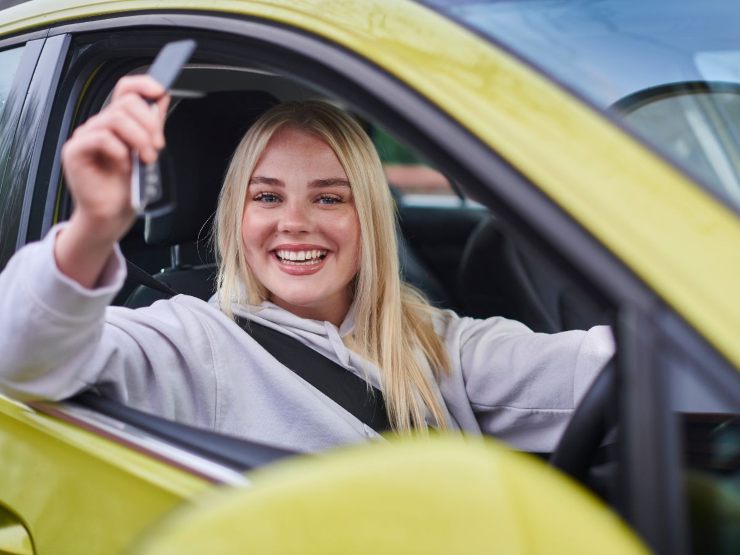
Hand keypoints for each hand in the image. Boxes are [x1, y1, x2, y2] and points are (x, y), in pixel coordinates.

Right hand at [55, 75, 169, 287]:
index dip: (143, 84)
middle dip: (149, 123)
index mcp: (116, 122)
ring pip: (115, 118)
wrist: (112, 215)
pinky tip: (125, 165)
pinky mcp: (75, 151)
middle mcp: (99, 125)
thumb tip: (161, 98)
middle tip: (158, 146)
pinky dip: (119, 151)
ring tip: (147, 159)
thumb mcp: (147, 151)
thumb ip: (152, 125)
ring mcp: (85, 136)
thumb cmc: (127, 187)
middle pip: (125, 103)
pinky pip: (101, 138)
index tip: (161, 92)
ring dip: (139, 138)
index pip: (125, 88)